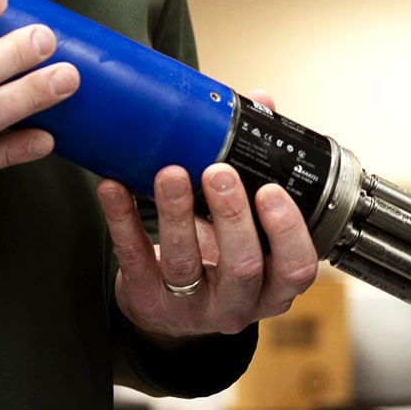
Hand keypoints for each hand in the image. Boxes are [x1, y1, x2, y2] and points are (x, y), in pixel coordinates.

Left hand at [96, 94, 319, 343]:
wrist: (171, 307)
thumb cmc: (218, 256)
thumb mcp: (248, 222)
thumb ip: (257, 162)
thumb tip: (259, 101)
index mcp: (273, 283)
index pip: (296, 266)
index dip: (287, 231)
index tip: (270, 189)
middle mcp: (237, 302)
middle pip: (243, 266)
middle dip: (231, 215)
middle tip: (218, 172)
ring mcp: (191, 307)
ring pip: (185, 264)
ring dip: (176, 214)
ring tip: (170, 174)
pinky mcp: (146, 301)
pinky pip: (134, 259)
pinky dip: (122, 219)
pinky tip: (115, 187)